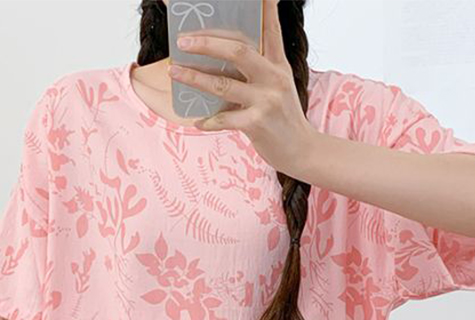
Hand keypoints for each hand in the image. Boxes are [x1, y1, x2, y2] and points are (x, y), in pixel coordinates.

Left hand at [169, 0, 316, 175]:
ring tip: (173, 72)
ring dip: (194, 78)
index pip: (270, 28)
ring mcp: (266, 100)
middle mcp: (273, 77)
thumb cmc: (282, 116)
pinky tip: (197, 121)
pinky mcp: (257, 124)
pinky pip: (224, 119)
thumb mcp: (278, 85)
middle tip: (182, 41)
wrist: (301, 150)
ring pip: (223, 84)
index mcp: (278, 64)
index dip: (264, 7)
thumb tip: (221, 57)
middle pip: (237, 51)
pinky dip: (208, 121)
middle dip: (206, 44)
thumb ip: (258, 68)